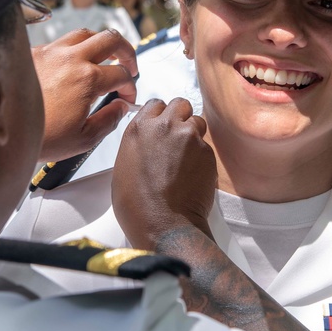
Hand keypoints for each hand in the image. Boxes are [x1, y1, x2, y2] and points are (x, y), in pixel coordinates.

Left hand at [32, 28, 137, 162]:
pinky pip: (59, 40)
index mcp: (87, 79)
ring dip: (100, 42)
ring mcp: (50, 53)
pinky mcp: (34, 54)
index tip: (126, 97)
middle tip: (129, 65)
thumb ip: (110, 120)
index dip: (130, 87)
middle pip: (111, 39)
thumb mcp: (84, 139)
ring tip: (104, 55)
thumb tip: (121, 107)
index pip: (121, 74)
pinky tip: (72, 60)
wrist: (4, 133)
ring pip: (85, 33)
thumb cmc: (40, 138)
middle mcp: (70, 59)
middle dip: (126, 51)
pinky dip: (72, 46)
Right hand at [111, 98, 216, 248]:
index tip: (161, 125)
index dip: (160, 115)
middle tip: (177, 136)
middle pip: (179, 104)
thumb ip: (138, 144)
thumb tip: (147, 144)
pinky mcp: (207, 152)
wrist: (164, 226)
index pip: (155, 104)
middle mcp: (165, 126)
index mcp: (140, 128)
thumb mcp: (123, 166)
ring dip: (193, 134)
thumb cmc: (138, 205)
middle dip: (180, 116)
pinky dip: (201, 156)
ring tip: (185, 158)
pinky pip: (206, 146)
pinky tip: (192, 174)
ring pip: (197, 122)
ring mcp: (189, 137)